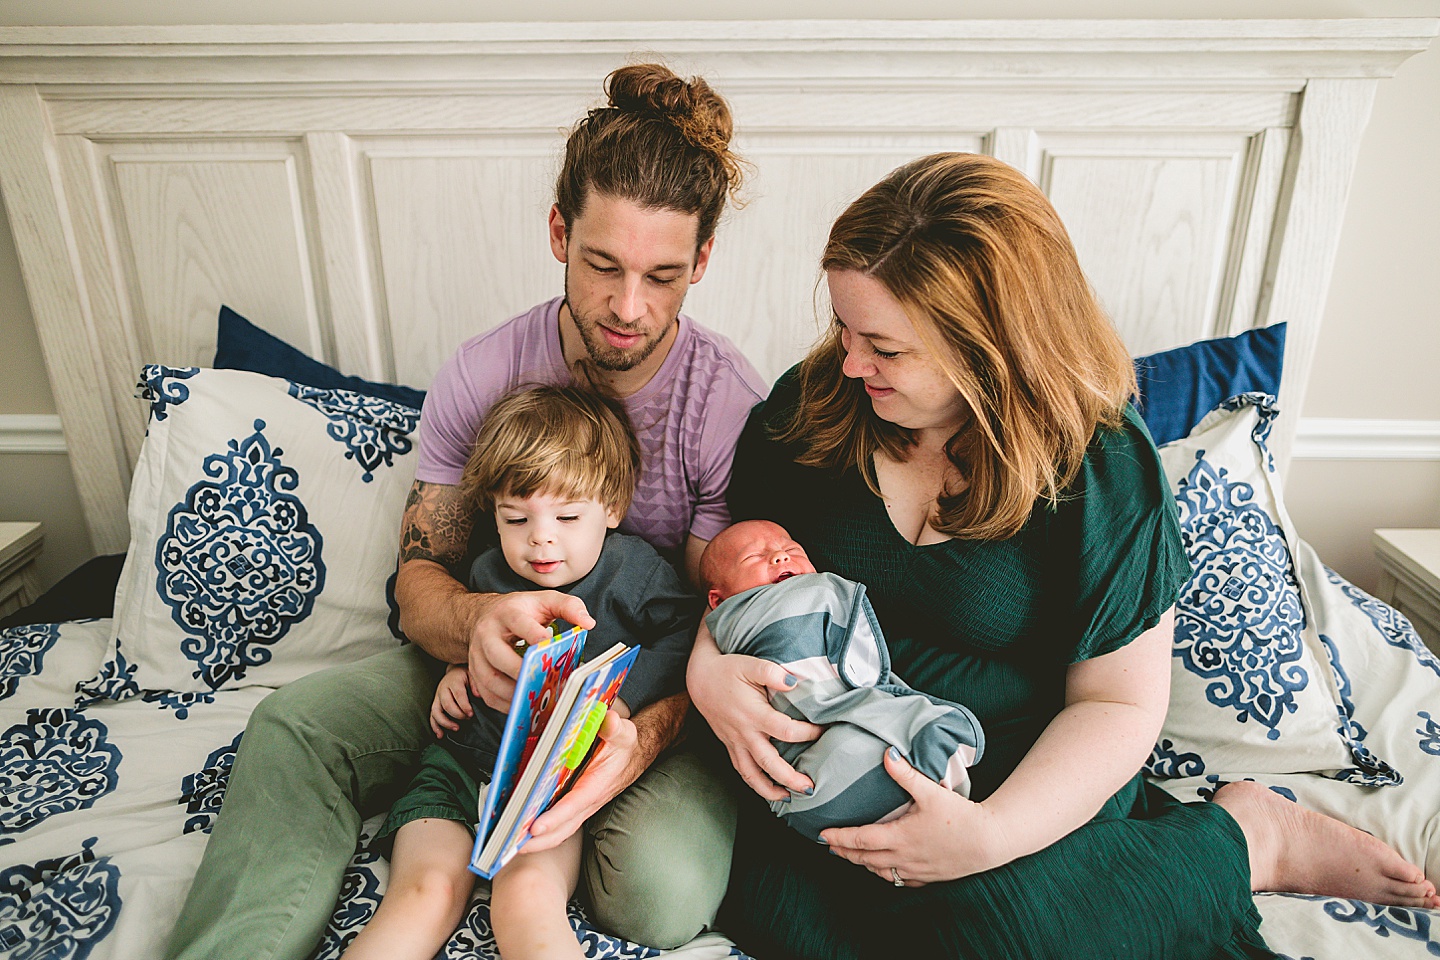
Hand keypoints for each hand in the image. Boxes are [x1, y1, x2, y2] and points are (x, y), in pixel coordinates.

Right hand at [429, 664, 473, 737]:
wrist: (454, 671)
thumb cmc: (465, 675)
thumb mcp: (472, 674)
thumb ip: (475, 684)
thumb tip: (478, 695)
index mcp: (453, 681)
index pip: (458, 695)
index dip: (464, 706)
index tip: (471, 714)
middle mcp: (443, 689)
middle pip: (447, 705)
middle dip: (458, 715)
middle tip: (468, 719)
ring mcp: (437, 697)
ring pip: (436, 712)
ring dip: (445, 722)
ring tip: (456, 728)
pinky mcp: (435, 704)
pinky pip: (432, 716)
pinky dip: (435, 726)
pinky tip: (440, 735)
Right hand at [465, 591, 595, 711]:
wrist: (483, 616)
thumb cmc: (519, 610)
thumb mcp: (544, 600)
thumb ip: (568, 606)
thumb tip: (588, 623)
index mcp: (506, 613)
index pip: (520, 623)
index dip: (536, 636)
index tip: (551, 647)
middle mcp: (487, 635)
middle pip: (499, 656)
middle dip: (521, 672)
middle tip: (545, 683)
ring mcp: (477, 656)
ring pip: (490, 680)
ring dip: (514, 694)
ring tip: (538, 701)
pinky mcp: (475, 674)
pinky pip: (488, 695)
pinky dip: (506, 705)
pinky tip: (525, 706)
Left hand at [522, 708, 640, 852]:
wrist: (634, 756)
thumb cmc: (625, 746)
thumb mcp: (623, 733)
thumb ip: (615, 728)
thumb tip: (608, 721)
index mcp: (596, 785)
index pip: (573, 805)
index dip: (554, 817)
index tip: (535, 826)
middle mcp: (588, 802)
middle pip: (562, 829)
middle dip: (538, 841)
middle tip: (511, 846)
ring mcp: (581, 807)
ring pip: (559, 832)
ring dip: (536, 842)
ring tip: (510, 845)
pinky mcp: (576, 807)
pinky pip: (558, 826)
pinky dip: (541, 833)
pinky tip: (522, 832)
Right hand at [687, 626, 821, 801]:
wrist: (700, 679)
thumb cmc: (728, 670)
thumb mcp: (751, 665)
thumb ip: (772, 672)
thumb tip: (794, 682)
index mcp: (753, 714)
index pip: (786, 730)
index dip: (808, 733)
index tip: (822, 730)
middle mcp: (744, 733)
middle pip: (770, 764)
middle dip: (791, 778)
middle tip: (810, 787)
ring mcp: (735, 743)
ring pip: (752, 775)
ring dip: (770, 790)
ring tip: (789, 797)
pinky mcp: (729, 746)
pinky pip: (741, 771)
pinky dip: (754, 784)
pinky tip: (767, 789)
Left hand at [820, 749, 1012, 885]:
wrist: (989, 841)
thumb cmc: (961, 816)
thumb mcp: (931, 791)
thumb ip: (906, 774)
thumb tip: (887, 754)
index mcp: (899, 837)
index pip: (859, 840)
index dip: (838, 838)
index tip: (822, 835)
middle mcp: (903, 858)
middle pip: (864, 859)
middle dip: (844, 852)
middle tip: (829, 846)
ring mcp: (916, 871)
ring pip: (880, 872)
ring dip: (862, 864)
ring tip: (851, 855)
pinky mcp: (928, 877)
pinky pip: (899, 880)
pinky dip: (885, 874)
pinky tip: (884, 868)